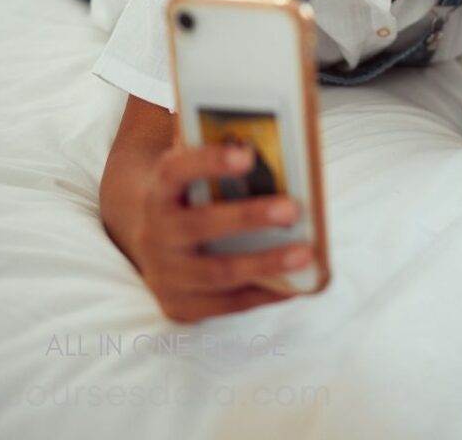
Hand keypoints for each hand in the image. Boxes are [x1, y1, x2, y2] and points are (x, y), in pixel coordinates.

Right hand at [135, 143, 312, 322]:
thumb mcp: (196, 180)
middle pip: (201, 224)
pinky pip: (227, 304)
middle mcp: (156, 233)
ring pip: (217, 272)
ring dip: (266, 263)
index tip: (247, 156)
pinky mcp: (180, 305)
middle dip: (249, 218)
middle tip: (293, 210)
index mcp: (161, 192)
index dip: (209, 162)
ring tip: (305, 254)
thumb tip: (283, 163)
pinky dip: (265, 294)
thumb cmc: (194, 202)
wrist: (155, 248)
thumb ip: (226, 167)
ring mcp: (165, 274)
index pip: (175, 171)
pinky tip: (296, 285)